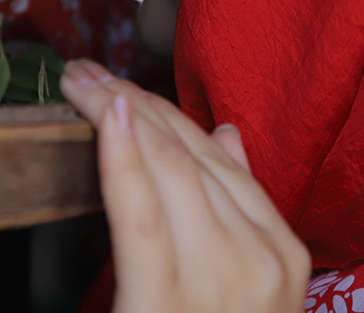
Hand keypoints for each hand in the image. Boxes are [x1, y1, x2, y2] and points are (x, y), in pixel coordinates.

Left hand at [60, 59, 310, 312]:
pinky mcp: (161, 300)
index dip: (170, 117)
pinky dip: (121, 156)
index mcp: (282, 252)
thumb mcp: (256, 284)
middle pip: (191, 157)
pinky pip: (140, 214)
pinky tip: (106, 115)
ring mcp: (217, 276)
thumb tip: (227, 134)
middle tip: (90, 72)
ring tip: (80, 85)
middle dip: (137, 102)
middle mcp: (258, 257)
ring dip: (116, 112)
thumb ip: (247, 209)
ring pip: (168, 168)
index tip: (128, 88)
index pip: (220, 163)